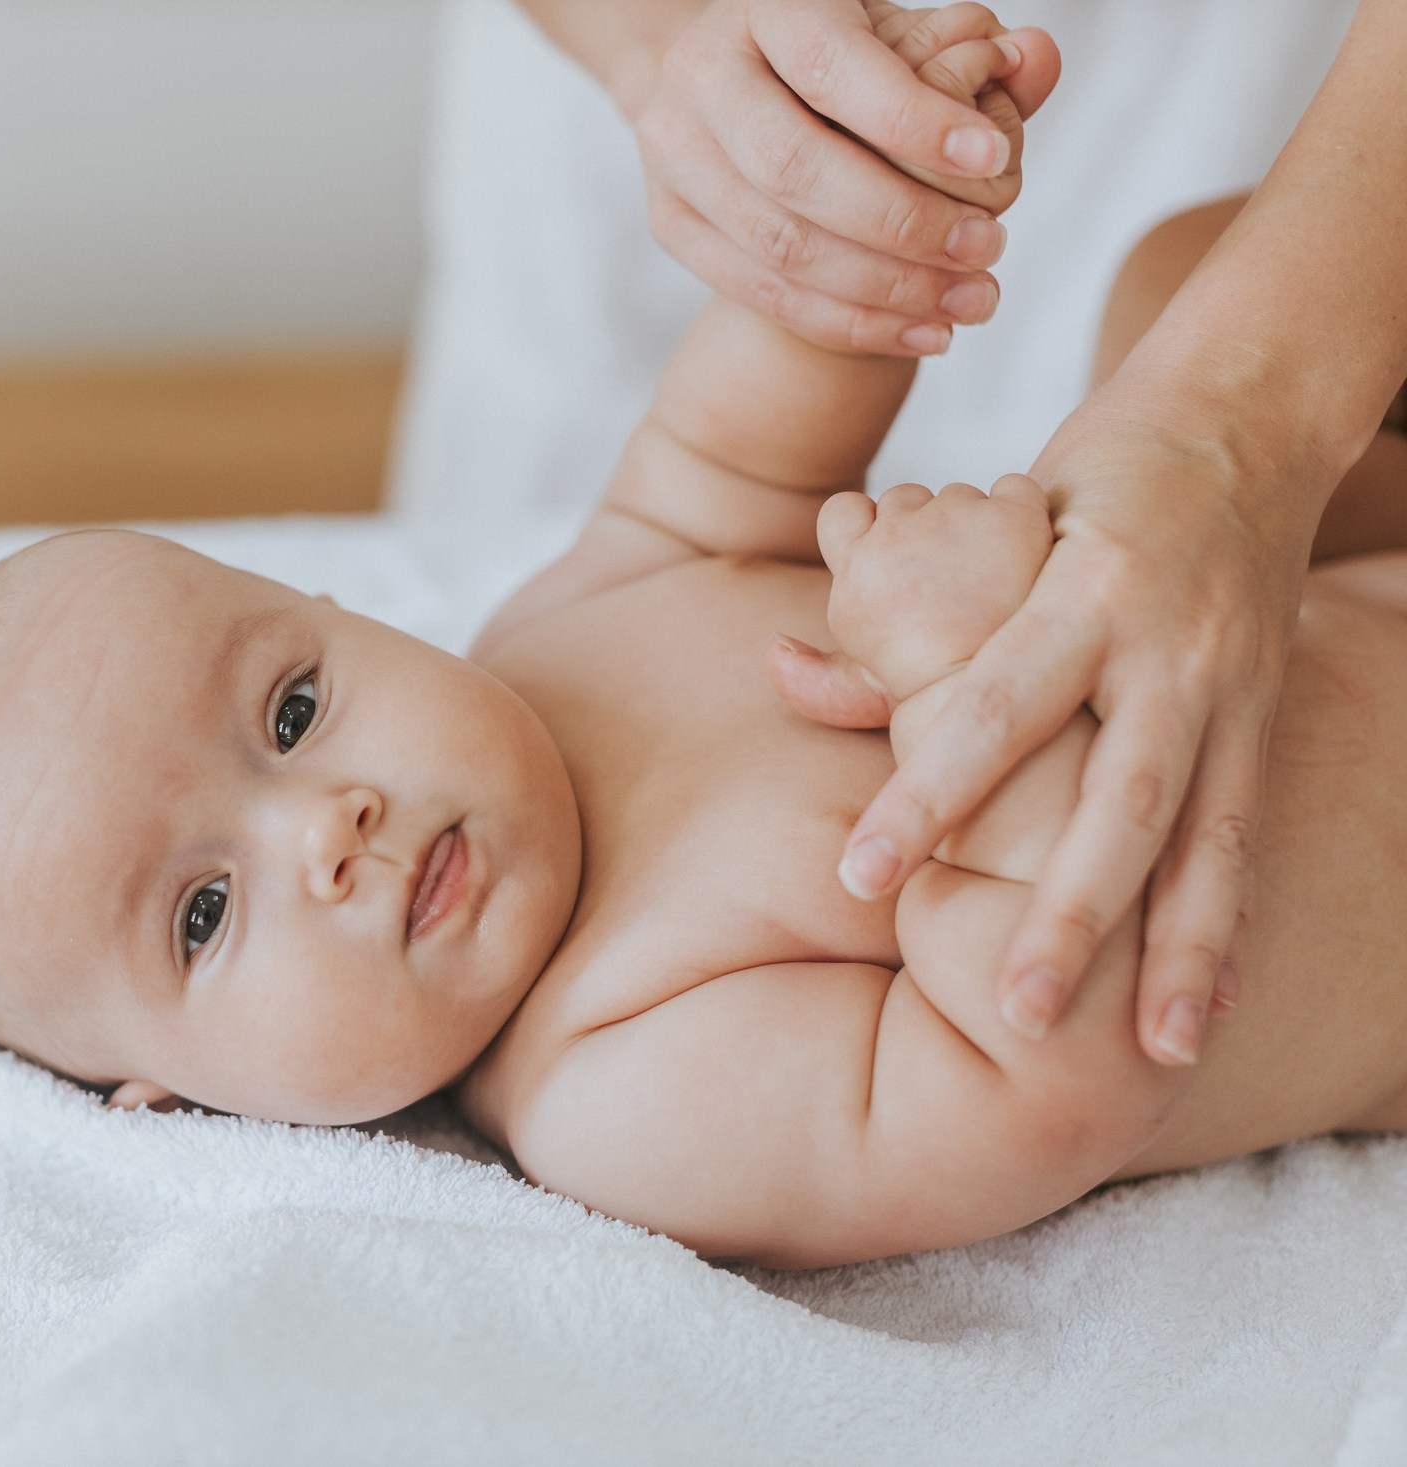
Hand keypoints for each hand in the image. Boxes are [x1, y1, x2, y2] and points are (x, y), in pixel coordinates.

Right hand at [622, 0, 1060, 355]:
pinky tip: (920, 333)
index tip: (995, 160)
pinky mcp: (670, 222)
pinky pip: (758, 290)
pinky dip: (846, 322)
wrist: (732, 91)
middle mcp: (701, 75)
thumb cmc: (838, 61)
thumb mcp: (897, 37)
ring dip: (882, 287)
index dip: (911, 120)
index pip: (833, 69)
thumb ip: (973, 52)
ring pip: (776, 242)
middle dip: (900, 220)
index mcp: (764, 8)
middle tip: (988, 248)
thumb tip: (1039, 58)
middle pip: (794, 167)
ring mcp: (673, 154)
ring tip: (968, 302)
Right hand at [816, 475, 1053, 697]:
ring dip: (974, 524)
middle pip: (905, 499)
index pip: (843, 510)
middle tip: (952, 581)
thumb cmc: (933, 693)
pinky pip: (1015, 489)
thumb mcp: (864, 684)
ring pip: (960, 494)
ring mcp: (956, 517)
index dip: (866, 525)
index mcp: (856, 566)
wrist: (997, 690)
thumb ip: (814, 670)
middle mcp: (898, 531)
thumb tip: (773, 647)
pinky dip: (1021, 512)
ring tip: (993, 579)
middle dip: (925, 528)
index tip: (892, 558)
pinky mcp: (1012, 514)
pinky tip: (1025, 554)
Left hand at [835, 388, 1323, 1065]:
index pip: (994, 709)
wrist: (1248, 417)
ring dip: (1178, 951)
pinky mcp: (1267, 718)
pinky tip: (1208, 1013)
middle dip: (1070, 914)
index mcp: (1086, 592)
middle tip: (1016, 1015)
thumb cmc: (1082, 477)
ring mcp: (1232, 690)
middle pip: (1118, 800)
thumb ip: (893, 619)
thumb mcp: (989, 522)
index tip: (859, 879)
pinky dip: (1230, 924)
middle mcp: (1170, 649)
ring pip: (1208, 836)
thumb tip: (777, 669)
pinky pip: (1250, 834)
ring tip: (1154, 1055)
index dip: (926, 797)